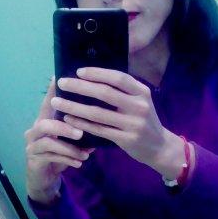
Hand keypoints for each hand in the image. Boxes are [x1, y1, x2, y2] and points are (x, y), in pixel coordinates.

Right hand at [24, 77, 94, 203]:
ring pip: (48, 142)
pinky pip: (50, 158)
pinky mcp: (34, 160)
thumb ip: (81, 130)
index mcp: (45, 120)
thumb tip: (102, 121)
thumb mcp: (71, 141)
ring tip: (85, 153)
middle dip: (64, 127)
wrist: (44, 178)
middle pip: (45, 123)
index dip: (51, 91)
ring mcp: (32, 145)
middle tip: (81, 133)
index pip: (48, 103)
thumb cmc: (59, 153)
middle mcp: (35, 130)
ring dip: (68, 148)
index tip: (57, 78)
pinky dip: (67, 160)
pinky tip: (80, 163)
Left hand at [52, 67, 182, 177]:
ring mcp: (133, 124)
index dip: (97, 73)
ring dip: (74, 107)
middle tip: (62, 83)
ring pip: (98, 113)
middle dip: (80, 87)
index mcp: (142, 92)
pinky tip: (69, 119)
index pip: (118, 78)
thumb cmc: (143, 119)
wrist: (159, 147)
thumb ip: (123, 91)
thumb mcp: (140, 101)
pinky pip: (98, 130)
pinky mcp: (127, 139)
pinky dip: (81, 123)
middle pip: (105, 93)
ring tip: (58, 102)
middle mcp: (139, 106)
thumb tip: (91, 77)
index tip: (78, 71)